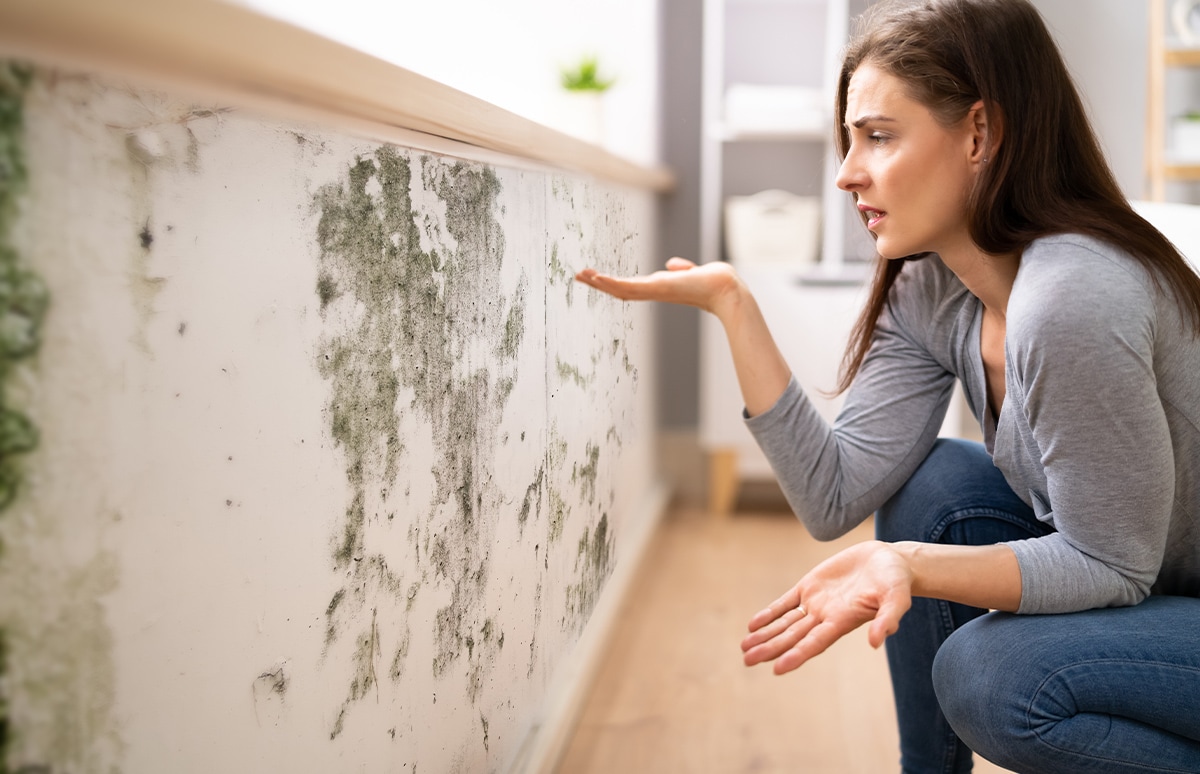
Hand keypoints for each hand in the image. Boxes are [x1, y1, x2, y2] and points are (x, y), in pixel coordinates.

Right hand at [575, 258, 743, 318]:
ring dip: (600, 283)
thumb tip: (674, 265)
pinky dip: (612, 283)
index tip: (596, 277)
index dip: (612, 283)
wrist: (725, 288)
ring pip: (620, 289)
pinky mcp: (657, 287)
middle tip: (578, 276)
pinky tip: (598, 278)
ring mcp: (654, 290)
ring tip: (581, 275)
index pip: (630, 285)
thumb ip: (682, 269)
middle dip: (599, 283)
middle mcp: (654, 291)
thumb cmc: (714, 281)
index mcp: (659, 287)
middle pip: (620, 289)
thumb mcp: (692, 272)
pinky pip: (629, 287)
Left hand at [741, 541, 913, 674]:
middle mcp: (826, 616)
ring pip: (785, 623)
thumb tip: (876, 642)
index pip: (815, 643)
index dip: (796, 655)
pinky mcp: (811, 585)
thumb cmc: (896, 581)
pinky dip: (770, 613)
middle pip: (793, 637)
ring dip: (765, 634)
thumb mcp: (897, 598)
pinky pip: (785, 602)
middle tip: (747, 661)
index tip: (776, 669)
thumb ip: (887, 619)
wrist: (890, 561)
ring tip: (744, 648)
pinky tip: (753, 624)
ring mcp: (816, 602)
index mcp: (843, 622)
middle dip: (770, 648)